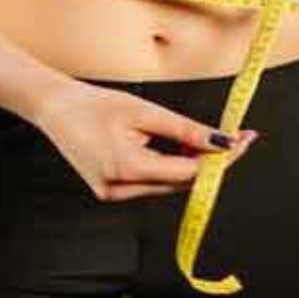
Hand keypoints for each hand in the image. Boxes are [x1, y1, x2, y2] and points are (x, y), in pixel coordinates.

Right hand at [32, 80, 258, 200]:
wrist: (54, 107)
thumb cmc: (95, 104)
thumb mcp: (145, 111)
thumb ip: (186, 131)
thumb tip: (222, 141)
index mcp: (127, 169)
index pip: (188, 173)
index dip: (220, 159)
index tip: (244, 141)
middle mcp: (119, 189)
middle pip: (181, 184)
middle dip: (211, 163)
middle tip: (236, 139)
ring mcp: (112, 193)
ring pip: (168, 186)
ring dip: (192, 167)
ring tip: (209, 142)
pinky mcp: (111, 190)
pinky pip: (152, 183)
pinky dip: (171, 169)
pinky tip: (182, 151)